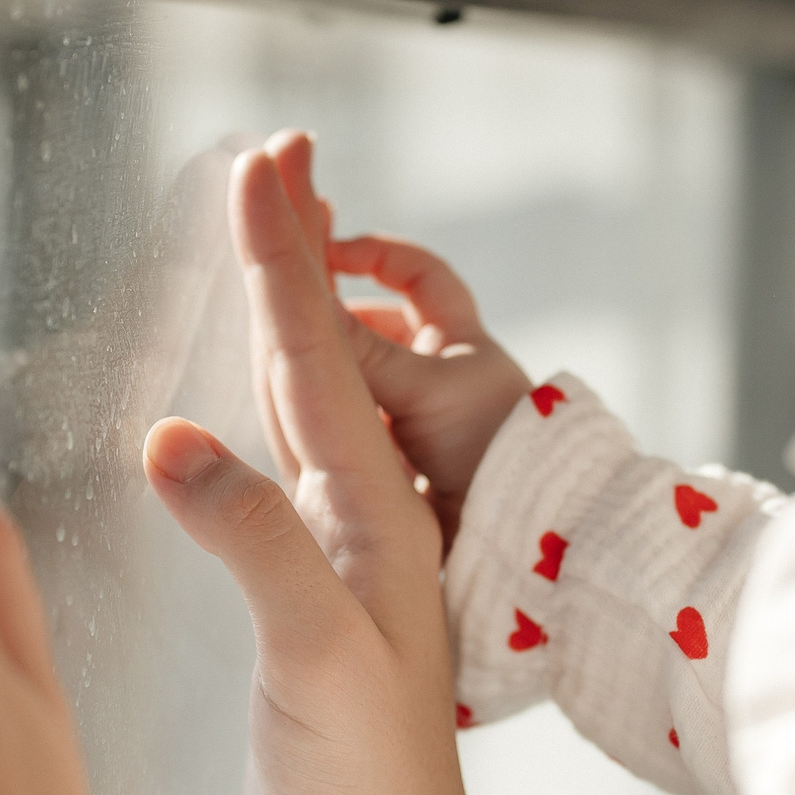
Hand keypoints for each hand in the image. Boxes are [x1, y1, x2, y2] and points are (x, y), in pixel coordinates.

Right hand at [143, 142, 484, 794]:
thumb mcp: (321, 670)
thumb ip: (256, 553)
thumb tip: (173, 439)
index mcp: (369, 525)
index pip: (322, 362)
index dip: (288, 260)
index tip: (266, 165)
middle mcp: (359, 528)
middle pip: (321, 359)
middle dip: (296, 253)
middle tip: (278, 158)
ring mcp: (332, 565)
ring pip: (305, 409)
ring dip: (286, 317)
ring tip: (270, 240)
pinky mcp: (300, 607)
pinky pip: (277, 479)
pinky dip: (252, 417)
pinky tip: (227, 405)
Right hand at [253, 131, 531, 549]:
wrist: (518, 546)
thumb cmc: (491, 454)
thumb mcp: (422, 390)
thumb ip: (358, 351)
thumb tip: (292, 301)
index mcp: (459, 341)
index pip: (416, 272)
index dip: (371, 252)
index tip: (322, 249)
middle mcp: (439, 377)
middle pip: (372, 327)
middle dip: (328, 317)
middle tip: (278, 314)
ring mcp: (416, 426)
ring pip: (355, 384)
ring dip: (320, 376)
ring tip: (276, 375)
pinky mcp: (396, 473)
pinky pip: (349, 433)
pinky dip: (322, 424)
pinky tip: (293, 430)